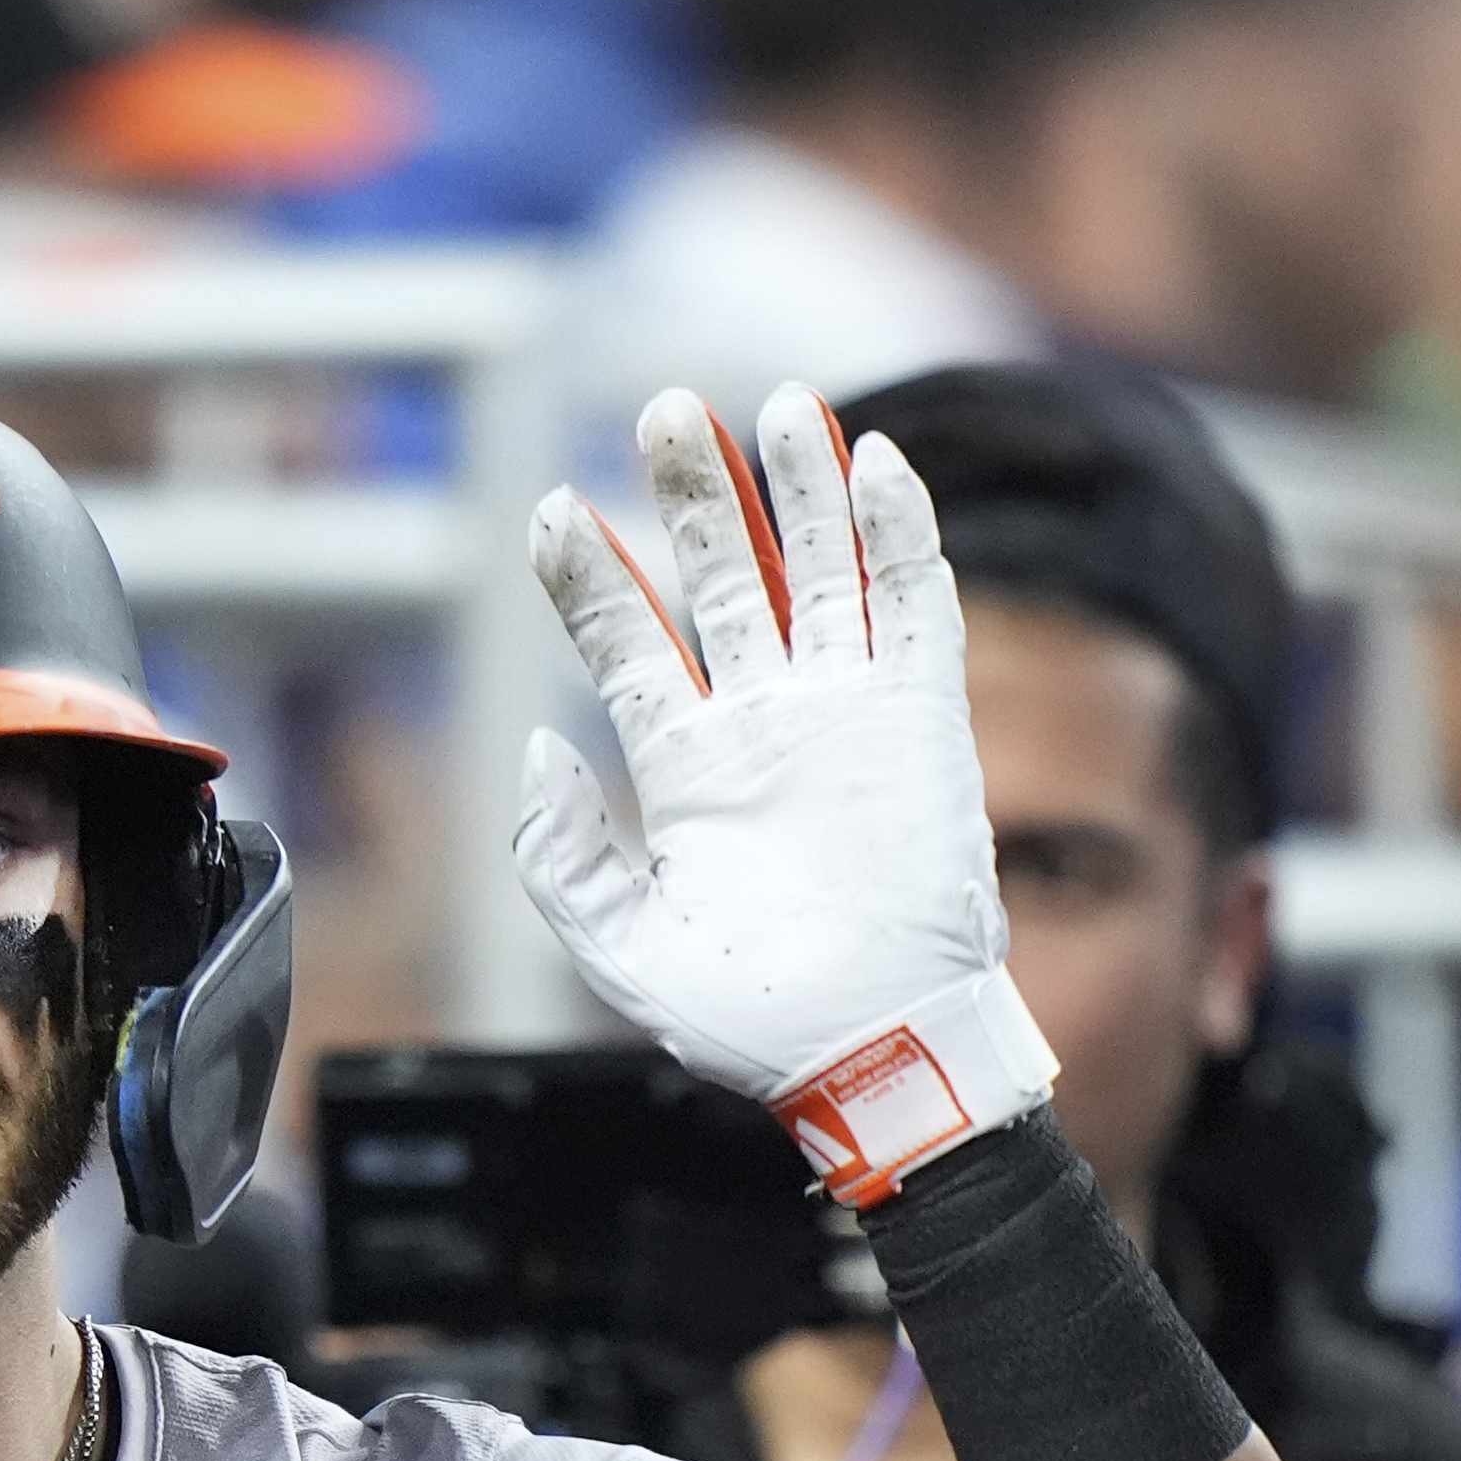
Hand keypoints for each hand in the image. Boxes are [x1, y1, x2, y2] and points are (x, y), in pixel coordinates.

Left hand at [517, 383, 1058, 1205]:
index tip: (552, 509)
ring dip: (797, 487)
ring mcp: (845, 714)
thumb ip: (563, 859)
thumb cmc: (753, 1022)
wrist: (872, 1056)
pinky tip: (872, 466)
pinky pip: (913, 609)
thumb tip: (538, 749)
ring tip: (773, 405)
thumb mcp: (620, 952)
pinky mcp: (922, 723)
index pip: (627, 641)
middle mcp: (763, 722)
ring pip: (817, 570)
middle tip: (665, 404)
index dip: (590, 573)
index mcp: (685, 767)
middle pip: (722, 577)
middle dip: (696, 490)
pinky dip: (897, 536)